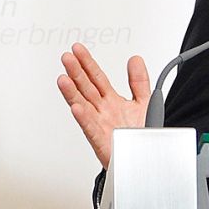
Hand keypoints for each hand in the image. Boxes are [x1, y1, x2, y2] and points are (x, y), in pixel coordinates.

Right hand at [57, 42, 149, 168]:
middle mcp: (103, 111)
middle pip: (86, 87)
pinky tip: (76, 108)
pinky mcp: (101, 140)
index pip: (96, 77)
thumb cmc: (141, 135)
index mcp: (111, 101)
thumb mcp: (144, 101)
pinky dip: (84, 118)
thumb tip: (135, 59)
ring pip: (83, 105)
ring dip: (72, 93)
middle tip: (67, 58)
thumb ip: (139, 81)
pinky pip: (90, 128)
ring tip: (63, 79)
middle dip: (76, 72)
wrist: (145, 159)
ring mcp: (100, 124)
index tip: (77, 50)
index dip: (87, 63)